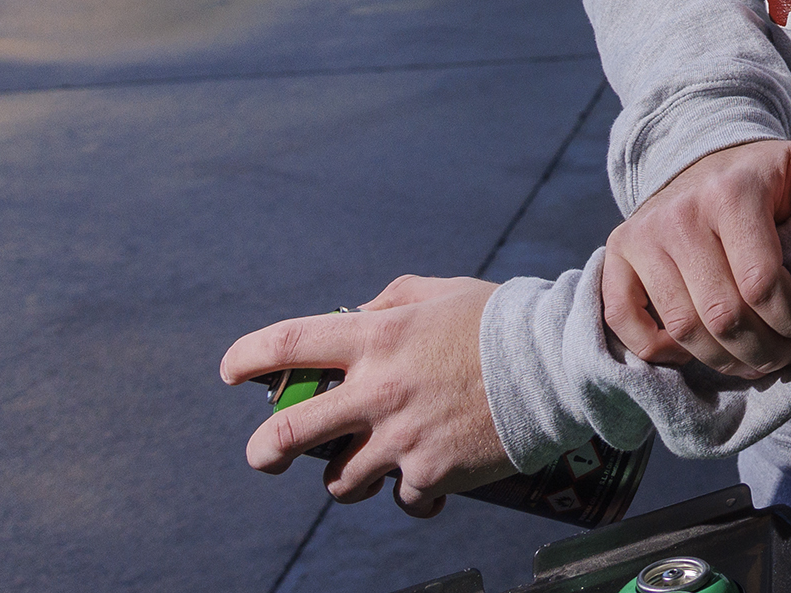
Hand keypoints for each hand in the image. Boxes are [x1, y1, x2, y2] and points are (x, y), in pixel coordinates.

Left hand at [222, 275, 510, 515]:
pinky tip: (433, 484)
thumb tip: (360, 311)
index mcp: (377, 336)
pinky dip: (414, 494)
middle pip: (288, 433)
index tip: (232, 372)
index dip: (248, 357)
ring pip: (339, 482)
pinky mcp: (430, 473)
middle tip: (265, 455)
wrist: (558, 364)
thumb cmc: (502, 320)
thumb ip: (393, 300)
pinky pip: (404, 499)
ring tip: (366, 471)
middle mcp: (379, 390)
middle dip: (265, 450)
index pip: (289, 344)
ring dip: (346, 480)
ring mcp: (401, 438)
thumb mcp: (441, 292)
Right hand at [600, 138, 790, 383]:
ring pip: (683, 329)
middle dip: (767, 349)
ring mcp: (642, 236)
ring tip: (759, 358)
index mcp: (730, 193)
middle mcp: (680, 215)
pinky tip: (698, 350)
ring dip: (726, 361)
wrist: (706, 158)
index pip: (762, 284)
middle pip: (723, 316)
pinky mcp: (617, 252)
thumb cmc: (766, 175)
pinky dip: (659, 350)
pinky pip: (624, 320)